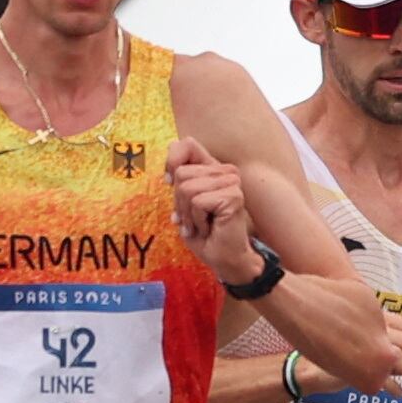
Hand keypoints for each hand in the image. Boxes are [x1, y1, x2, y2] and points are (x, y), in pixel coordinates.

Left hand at [164, 138, 259, 281]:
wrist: (224, 257)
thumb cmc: (205, 233)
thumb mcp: (184, 204)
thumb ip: (180, 180)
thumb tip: (170, 153)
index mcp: (212, 168)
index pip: (186, 144)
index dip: (172, 162)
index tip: (169, 182)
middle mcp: (224, 170)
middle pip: (181, 174)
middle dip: (179, 202)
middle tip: (193, 218)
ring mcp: (231, 181)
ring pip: (187, 188)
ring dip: (188, 214)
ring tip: (201, 224)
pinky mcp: (232, 195)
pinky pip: (197, 202)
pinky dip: (196, 220)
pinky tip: (209, 228)